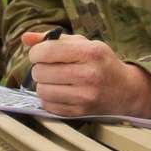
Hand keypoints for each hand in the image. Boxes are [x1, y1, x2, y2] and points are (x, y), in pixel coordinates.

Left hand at [22, 31, 150, 117]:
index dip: (36, 52)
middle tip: (50, 67)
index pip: (46, 51)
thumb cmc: (101, 63)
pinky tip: (60, 91)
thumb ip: (54, 39)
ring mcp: (84, 96)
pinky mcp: (79, 112)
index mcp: (90, 52)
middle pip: (40, 71)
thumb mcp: (84, 44)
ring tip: (55, 79)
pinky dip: (49, 98)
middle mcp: (88, 75)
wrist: (125, 90)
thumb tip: (25, 38)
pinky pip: (48, 105)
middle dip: (40, 68)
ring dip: (43, 84)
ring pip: (41, 90)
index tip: (40, 54)